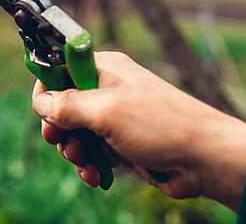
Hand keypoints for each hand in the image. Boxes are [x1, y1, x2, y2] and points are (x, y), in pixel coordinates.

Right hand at [32, 52, 245, 210]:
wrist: (204, 158)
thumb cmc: (161, 125)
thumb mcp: (105, 112)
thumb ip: (67, 106)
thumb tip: (40, 103)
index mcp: (104, 69)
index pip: (61, 70)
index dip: (47, 91)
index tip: (43, 113)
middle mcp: (109, 89)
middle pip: (64, 106)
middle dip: (59, 128)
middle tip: (59, 142)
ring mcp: (117, 117)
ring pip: (77, 133)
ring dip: (75, 151)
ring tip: (85, 163)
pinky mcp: (124, 143)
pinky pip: (94, 152)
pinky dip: (91, 164)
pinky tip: (96, 176)